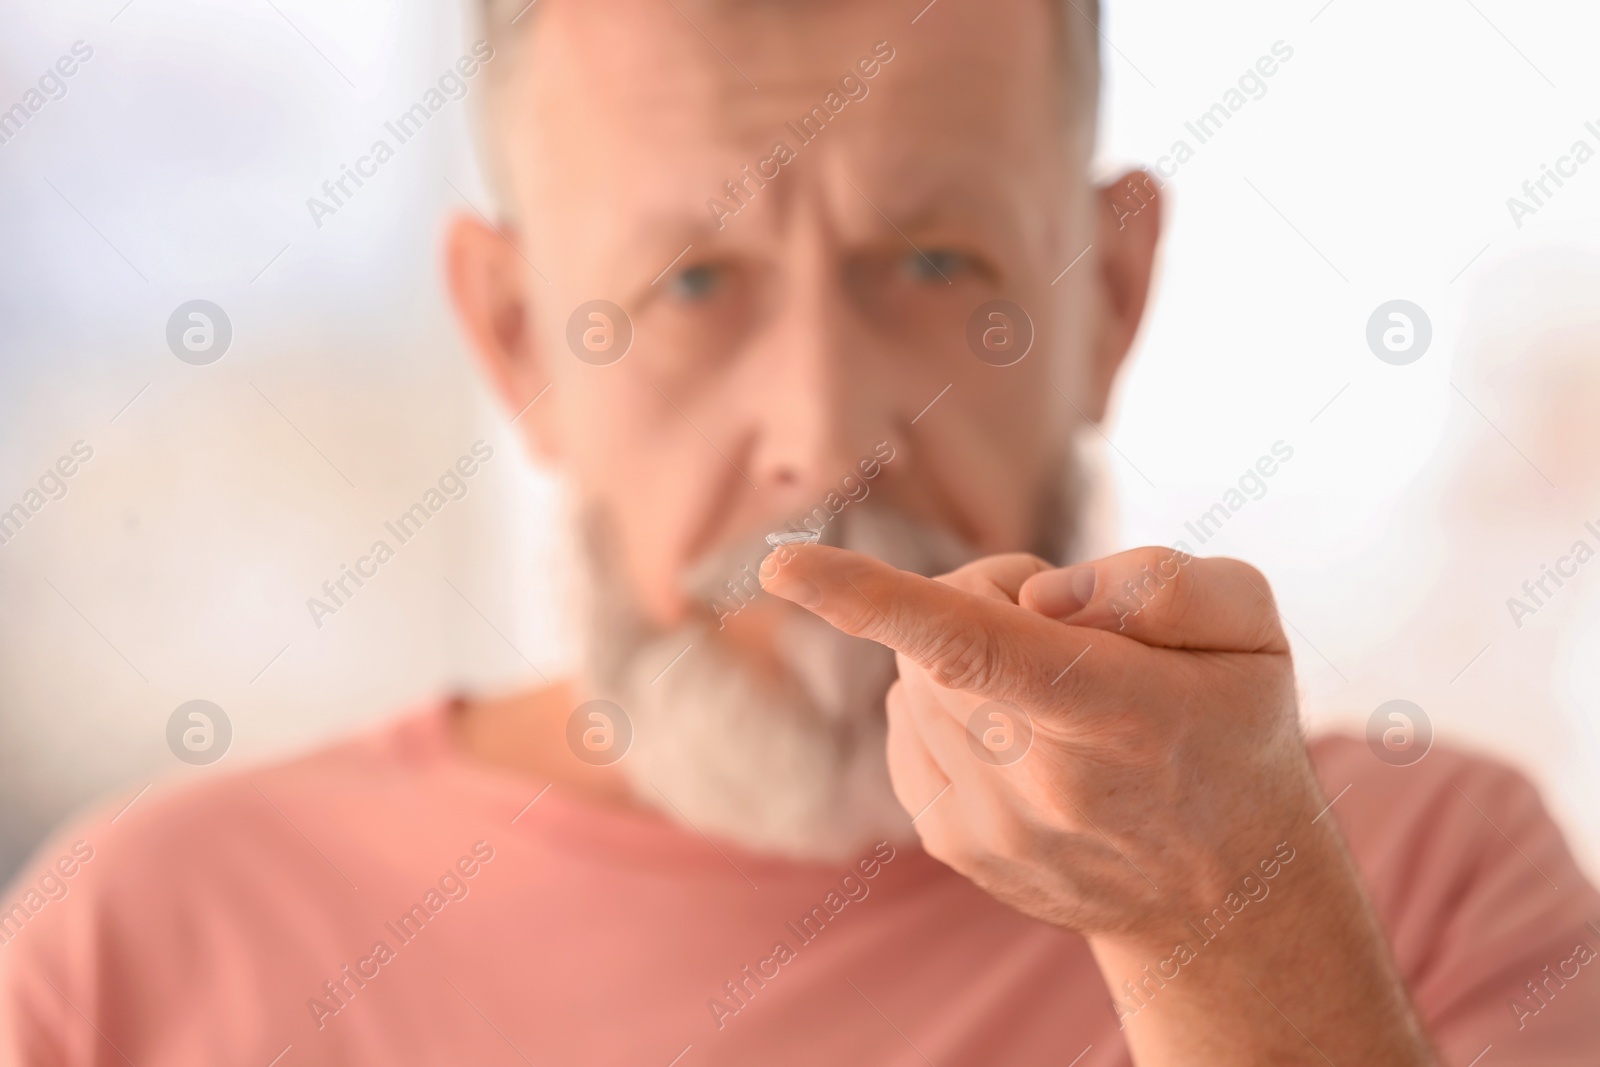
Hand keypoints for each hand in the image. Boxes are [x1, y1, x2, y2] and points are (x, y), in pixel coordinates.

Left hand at [761, 544, 1435, 1064]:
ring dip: (966, 655)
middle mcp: (1041, 780)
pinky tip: (1021, 733)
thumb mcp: (1250, 629)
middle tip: (1070, 630)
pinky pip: (909, 724)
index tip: (783, 567)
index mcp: (1114, 713)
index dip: (870, 600)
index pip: (975, 645)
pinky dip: (946, 704)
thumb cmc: (1233, 731)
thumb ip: (1156, 584)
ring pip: (914, 677)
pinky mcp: (953, 844)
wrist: (1224, 891)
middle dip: (988, 597)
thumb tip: (1034, 598)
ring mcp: (988, 824)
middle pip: (939, 632)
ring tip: (1057, 694)